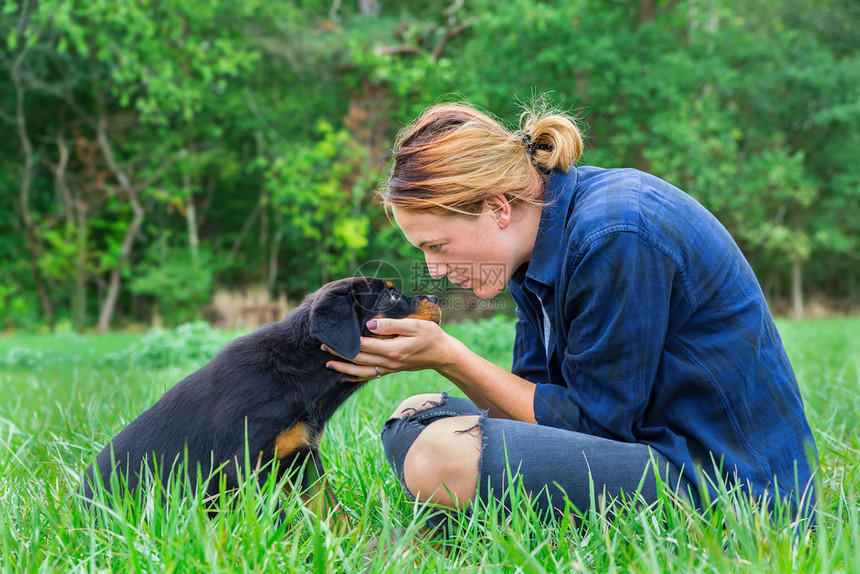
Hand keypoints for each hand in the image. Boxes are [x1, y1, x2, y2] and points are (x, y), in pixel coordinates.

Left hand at [323, 318, 453, 381]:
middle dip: (339, 354)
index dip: (346, 342)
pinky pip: (370, 375)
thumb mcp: (413, 325)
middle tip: (322, 347)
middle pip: (359, 359)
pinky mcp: (392, 369)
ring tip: (328, 364)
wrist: (443, 354)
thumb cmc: (430, 335)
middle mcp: (389, 362)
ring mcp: (390, 368)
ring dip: (344, 368)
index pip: (364, 346)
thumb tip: (369, 324)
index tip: (332, 337)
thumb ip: (391, 325)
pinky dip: (356, 376)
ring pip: (362, 371)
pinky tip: (345, 375)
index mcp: (393, 350)